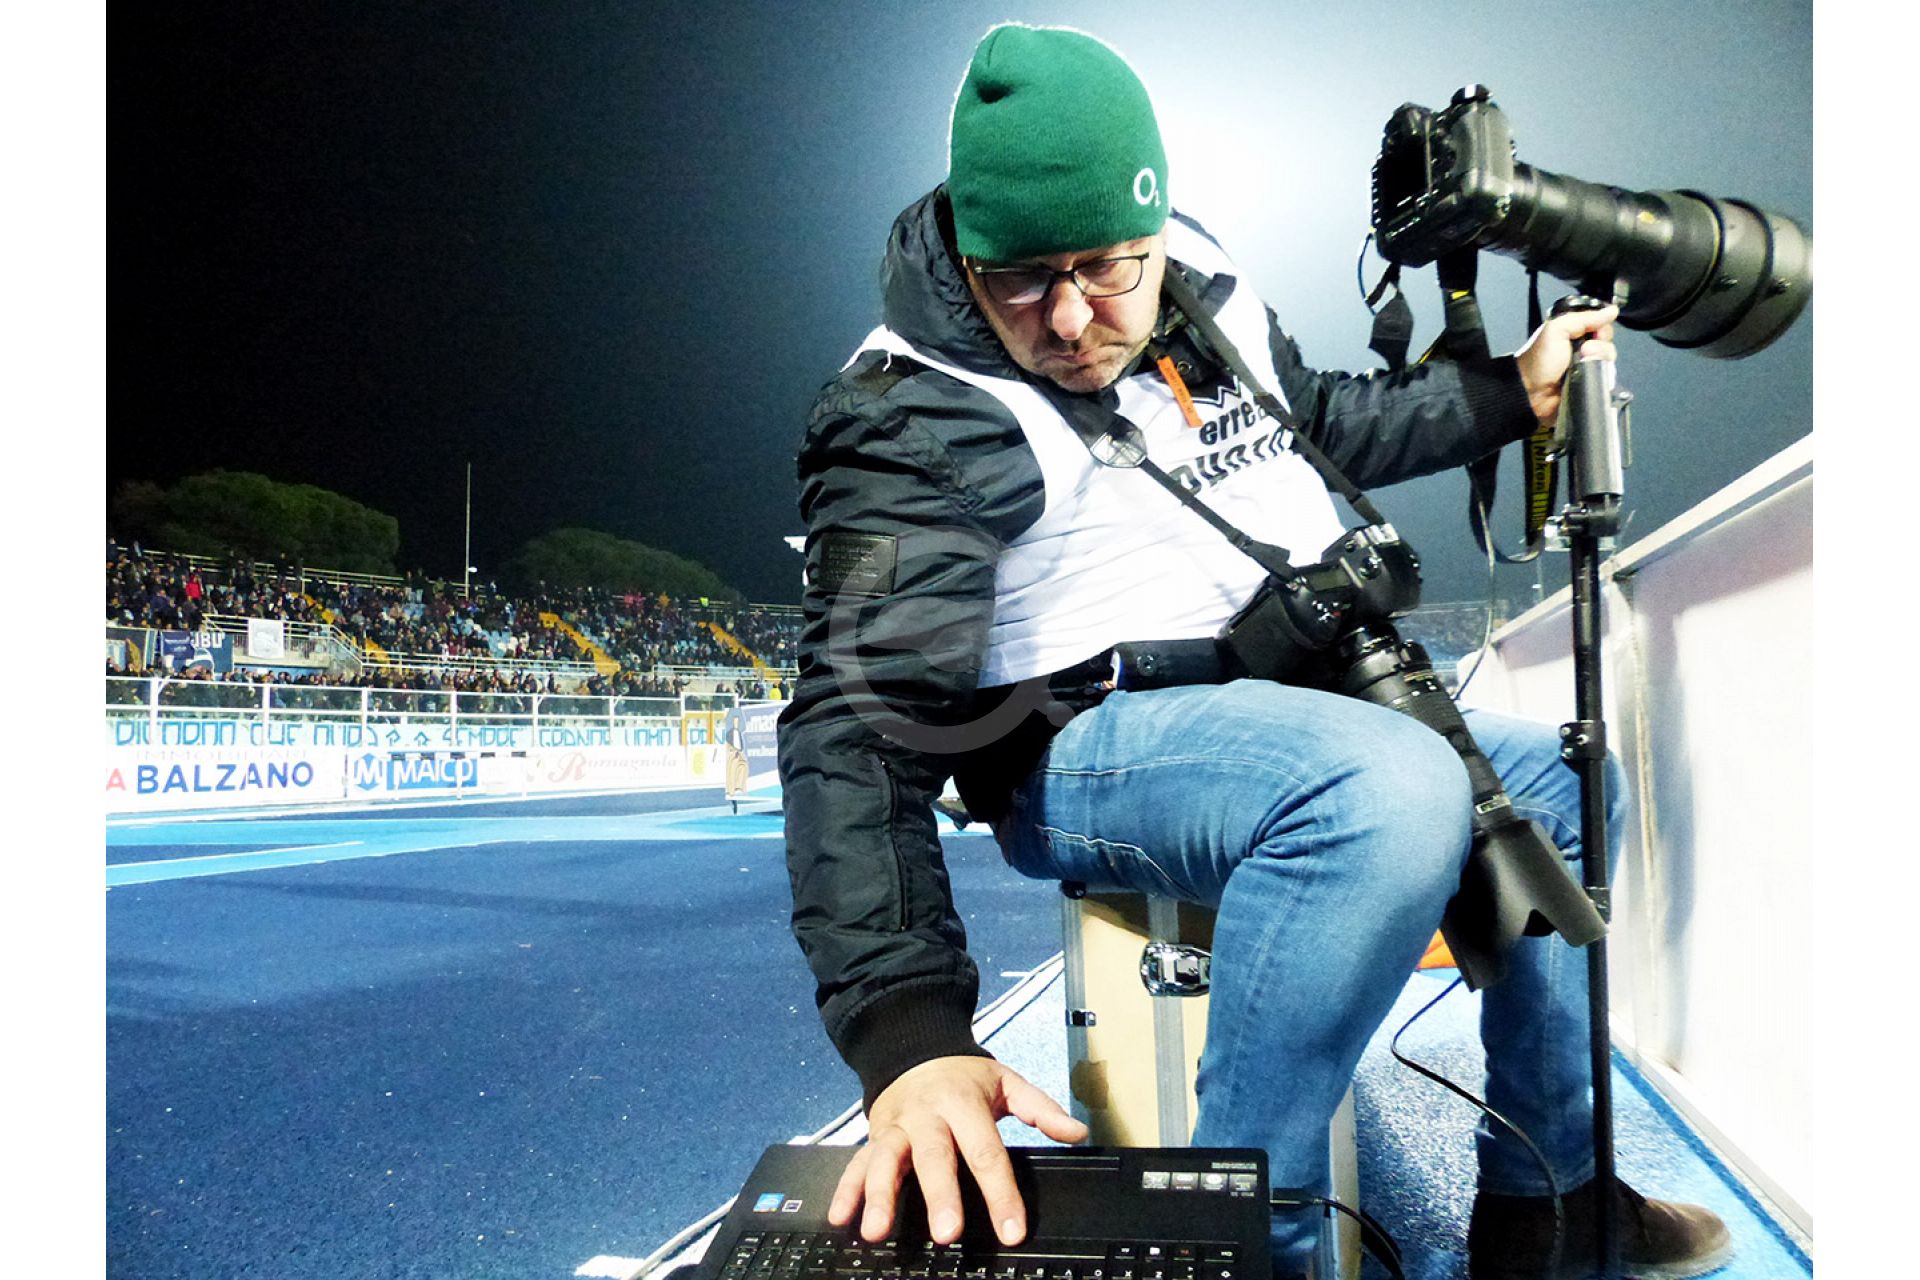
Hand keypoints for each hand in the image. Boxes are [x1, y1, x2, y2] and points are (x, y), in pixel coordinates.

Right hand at [829, 1056, 1088, 1246]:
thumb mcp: (1007, 1082)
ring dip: (880, 1195)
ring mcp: (895, 1127)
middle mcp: (926, 1116)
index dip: (1000, 1192)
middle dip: (939, 1195)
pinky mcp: (873, 1137)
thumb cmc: (965, 1077)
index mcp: (963, 1102)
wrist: (913, 1048)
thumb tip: (1078, 1133)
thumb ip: (1041, 1109)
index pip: (986, 1151)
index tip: (1011, 1229)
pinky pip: (856, 1163)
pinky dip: (846, 1189)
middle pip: (933, 1157)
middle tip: (947, 1233)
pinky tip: (840, 1217)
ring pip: (885, 1160)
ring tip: (876, 1231)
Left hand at [1514, 304, 1618, 429]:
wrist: (1531, 393)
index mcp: (1574, 334)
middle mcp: (1582, 349)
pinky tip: (1591, 375)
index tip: (1595, 334)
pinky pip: (1606, 378)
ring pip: (1609, 361)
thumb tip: (1611, 311)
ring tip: (1583, 364)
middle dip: (1601, 346)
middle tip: (1584, 351)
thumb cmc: (1538, 361)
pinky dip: (1603, 376)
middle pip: (1608, 344)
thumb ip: (1584, 318)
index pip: (1602, 326)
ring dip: (1600, 360)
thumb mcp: (1557, 330)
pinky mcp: (1589, 384)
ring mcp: (1586, 368)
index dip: (1602, 329)